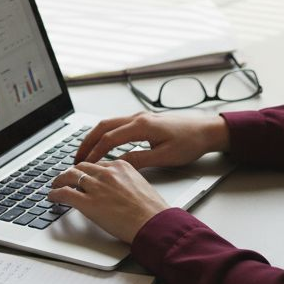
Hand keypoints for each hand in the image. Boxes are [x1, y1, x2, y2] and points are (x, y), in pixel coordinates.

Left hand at [49, 161, 167, 243]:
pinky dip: (55, 194)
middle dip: (71, 172)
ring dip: (59, 181)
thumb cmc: (151, 211)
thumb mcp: (140, 186)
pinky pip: (65, 193)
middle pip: (81, 167)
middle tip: (66, 178)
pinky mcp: (88, 203)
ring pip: (69, 176)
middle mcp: (107, 173)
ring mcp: (96, 187)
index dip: (87, 170)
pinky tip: (52, 197)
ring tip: (55, 185)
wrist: (153, 223)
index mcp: (121, 166)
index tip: (83, 175)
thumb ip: (125, 182)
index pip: (97, 164)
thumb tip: (116, 188)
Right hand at [76, 112, 229, 168]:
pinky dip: (105, 134)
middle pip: (103, 126)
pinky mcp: (144, 120)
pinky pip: (118, 125)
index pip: (110, 138)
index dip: (94, 152)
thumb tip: (118, 165)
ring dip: (94, 137)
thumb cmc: (190, 143)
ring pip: (109, 123)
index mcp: (142, 126)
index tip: (85, 165)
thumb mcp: (164, 157)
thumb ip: (139, 160)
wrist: (207, 131)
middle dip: (87, 142)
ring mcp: (141, 117)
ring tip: (85, 153)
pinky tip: (102, 145)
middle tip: (76, 158)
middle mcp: (138, 118)